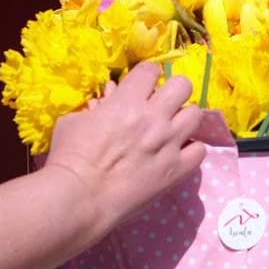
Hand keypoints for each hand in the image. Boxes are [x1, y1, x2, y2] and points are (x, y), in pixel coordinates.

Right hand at [44, 63, 205, 230]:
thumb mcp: (73, 121)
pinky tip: (178, 154)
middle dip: (173, 91)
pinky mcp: (177, 169)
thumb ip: (95, 107)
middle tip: (162, 105)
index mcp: (127, 102)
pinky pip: (200, 150)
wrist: (79, 199)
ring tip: (172, 129)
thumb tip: (107, 100)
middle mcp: (154, 118)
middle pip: (183, 85)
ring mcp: (169, 143)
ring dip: (184, 119)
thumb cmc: (69, 158)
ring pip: (196, 114)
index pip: (151, 69)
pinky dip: (191, 150)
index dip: (147, 75)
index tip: (142, 86)